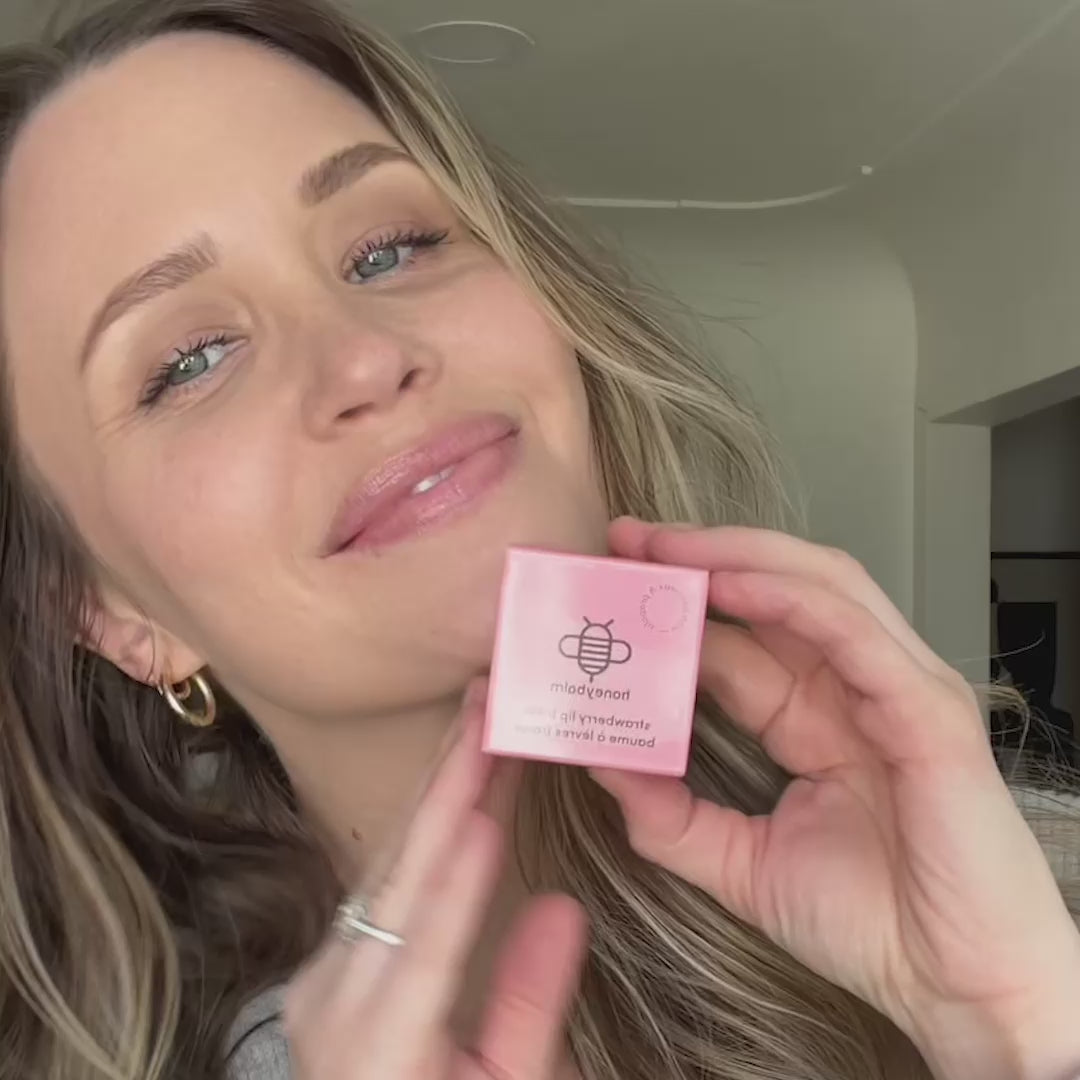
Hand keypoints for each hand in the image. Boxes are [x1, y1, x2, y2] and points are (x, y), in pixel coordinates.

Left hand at [284, 681, 585, 1079]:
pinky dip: (423, 820)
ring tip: (474, 723)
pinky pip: (380, 873)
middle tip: (483, 712)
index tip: (486, 817)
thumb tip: (562, 907)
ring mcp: (322, 968)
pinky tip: (453, 777)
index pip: (424, 953)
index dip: (457, 886)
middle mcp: (332, 997)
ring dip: (434, 787)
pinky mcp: (328, 950)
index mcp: (376, 1051)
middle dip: (445, 788)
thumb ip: (527, 1007)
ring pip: (385, 862)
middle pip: (395, 882)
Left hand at [594, 519, 1079, 1079]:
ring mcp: (895, 689)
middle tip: (629, 540)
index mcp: (814, 719)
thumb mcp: (742, 865)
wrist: (957, 990)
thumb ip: (670, 818)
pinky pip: (854, 632)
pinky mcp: (926, 709)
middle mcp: (853, 689)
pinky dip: (791, 597)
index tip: (613, 585)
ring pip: (820, 587)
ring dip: (739, 556)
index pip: (741, 639)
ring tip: (668, 547)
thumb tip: (602, 764)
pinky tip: (731, 584)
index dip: (678, 609)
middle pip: (777, 590)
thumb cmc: (872, 926)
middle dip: (702, 556)